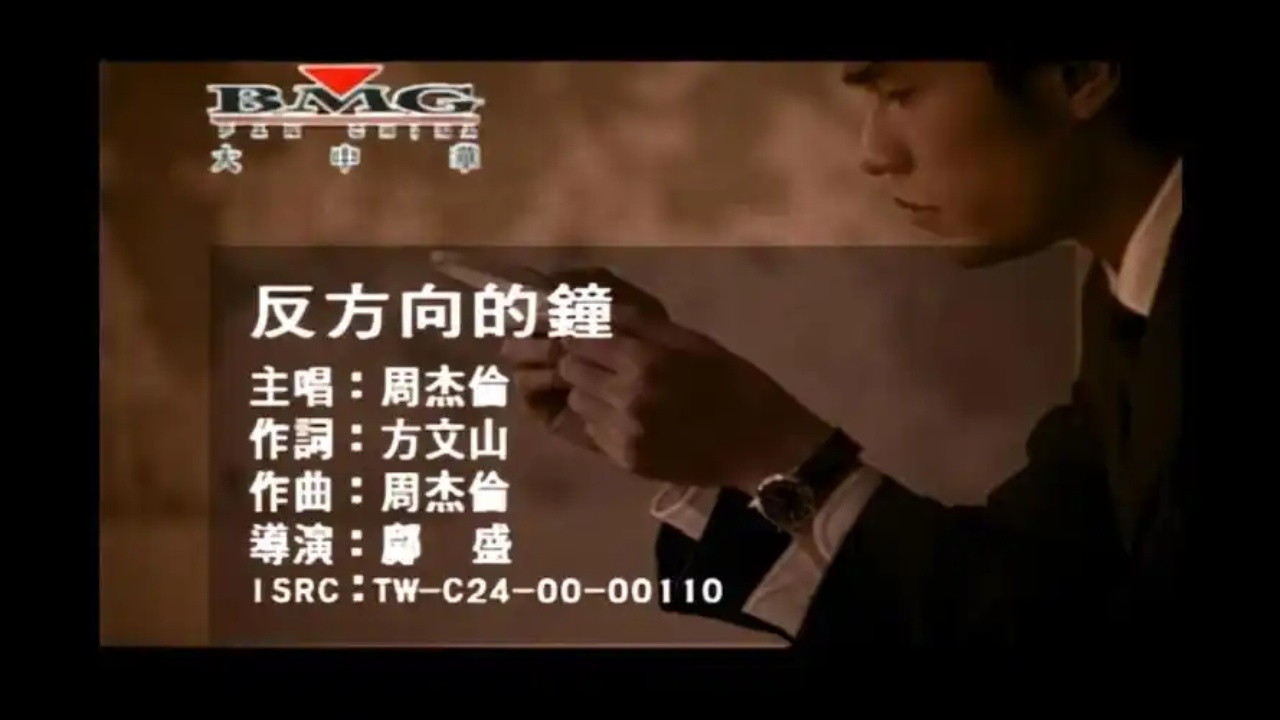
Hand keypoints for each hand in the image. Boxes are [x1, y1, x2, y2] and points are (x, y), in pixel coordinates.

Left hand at [504, 267, 832, 491]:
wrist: (763, 446)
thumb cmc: (734, 383)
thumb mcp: (692, 340)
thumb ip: (639, 324)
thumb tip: (594, 309)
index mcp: (643, 360)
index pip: (579, 339)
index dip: (582, 335)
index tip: (592, 335)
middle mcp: (626, 397)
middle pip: (571, 370)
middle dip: (582, 362)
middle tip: (606, 363)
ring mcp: (624, 432)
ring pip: (578, 402)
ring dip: (591, 392)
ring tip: (621, 391)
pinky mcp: (627, 461)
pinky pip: (594, 431)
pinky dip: (605, 421)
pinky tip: (634, 418)